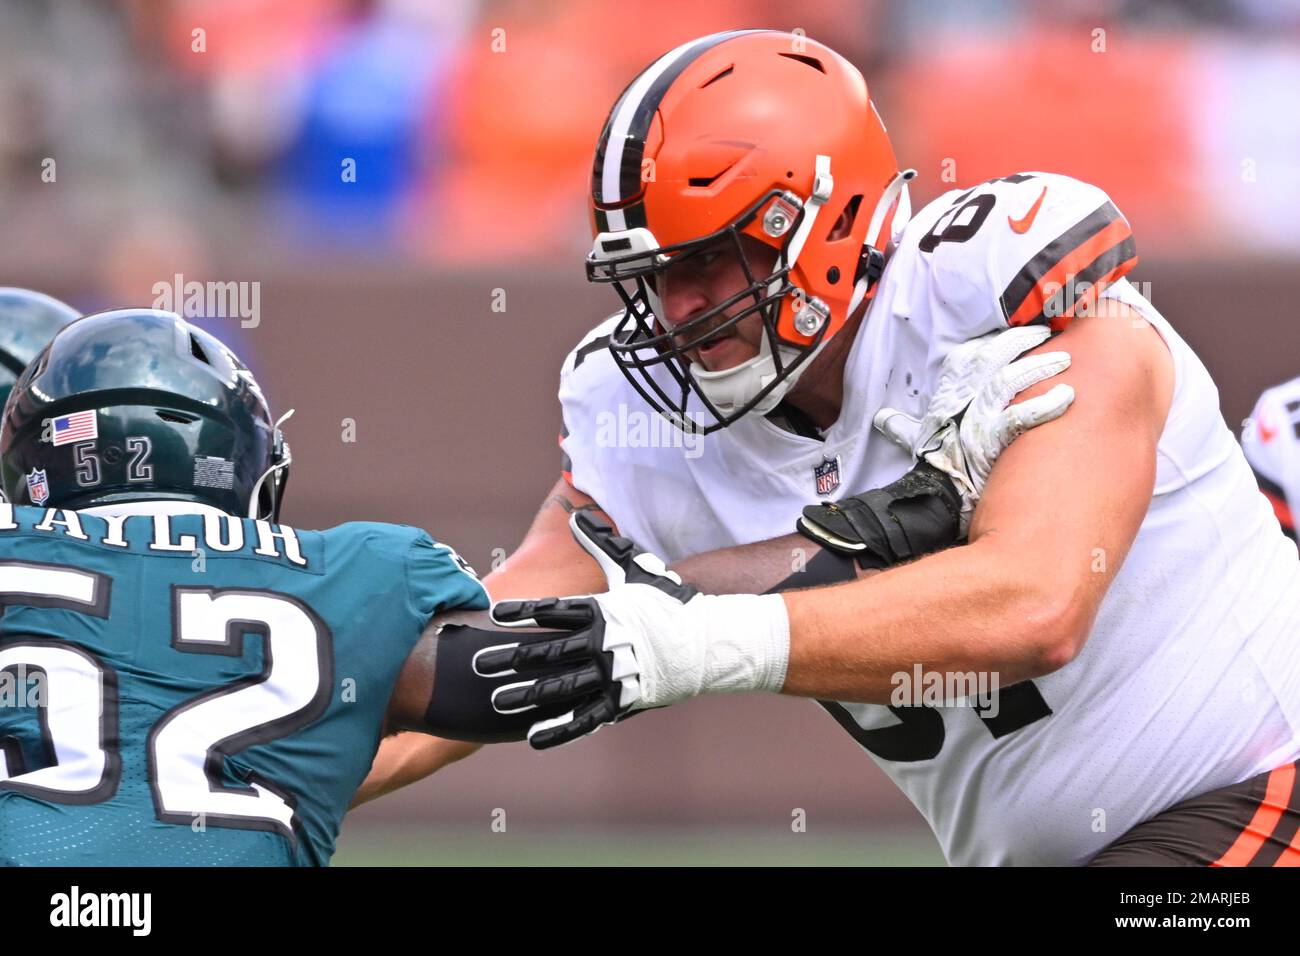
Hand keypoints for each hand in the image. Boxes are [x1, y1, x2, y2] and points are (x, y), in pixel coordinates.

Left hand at [478, 513, 786, 748]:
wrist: (707, 642)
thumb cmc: (667, 602)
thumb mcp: (633, 570)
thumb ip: (601, 546)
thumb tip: (577, 515)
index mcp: (605, 610)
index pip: (556, 609)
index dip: (524, 611)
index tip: (495, 614)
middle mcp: (606, 643)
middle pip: (551, 651)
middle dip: (512, 657)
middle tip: (479, 663)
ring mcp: (615, 675)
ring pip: (564, 687)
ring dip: (529, 695)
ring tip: (498, 701)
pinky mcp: (625, 701)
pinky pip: (587, 718)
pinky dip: (561, 730)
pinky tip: (533, 737)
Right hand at [873, 325, 1073, 531]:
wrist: (934, 501)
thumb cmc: (930, 470)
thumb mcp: (914, 441)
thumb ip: (901, 426)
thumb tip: (883, 418)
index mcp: (945, 400)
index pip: (964, 358)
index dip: (987, 343)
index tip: (1009, 335)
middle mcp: (960, 404)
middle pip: (989, 359)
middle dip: (1018, 341)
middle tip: (1043, 333)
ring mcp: (976, 421)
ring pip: (1008, 381)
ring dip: (1038, 366)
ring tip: (1063, 359)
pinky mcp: (991, 442)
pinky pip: (1021, 416)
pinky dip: (1044, 405)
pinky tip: (1065, 397)